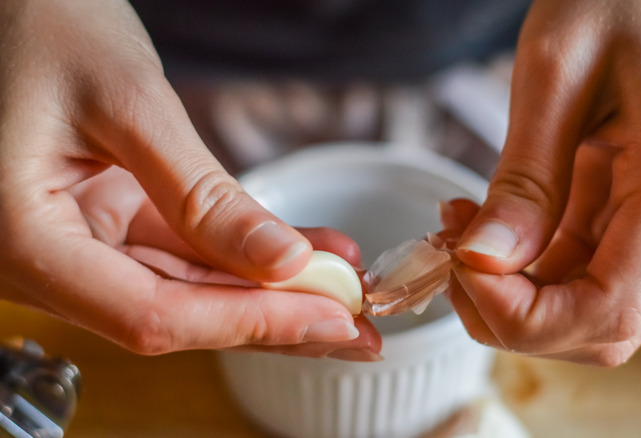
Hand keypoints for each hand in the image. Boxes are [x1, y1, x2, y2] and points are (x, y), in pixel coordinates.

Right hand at [0, 0, 378, 359]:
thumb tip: (284, 261)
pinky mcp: (105, 220)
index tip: (330, 316)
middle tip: (356, 323)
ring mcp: (77, 243)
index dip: (249, 322)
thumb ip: (201, 194)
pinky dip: (244, 251)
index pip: (150, 314)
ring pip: (187, 287)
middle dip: (273, 317)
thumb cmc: (40, 26)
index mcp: (23, 241)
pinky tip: (308, 250)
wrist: (12, 1)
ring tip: (345, 285)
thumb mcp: (128, 104)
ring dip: (269, 289)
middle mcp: (44, 260)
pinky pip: (182, 249)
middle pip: (175, 313)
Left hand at [449, 0, 640, 364]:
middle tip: (452, 258)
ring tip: (462, 235)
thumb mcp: (556, 73)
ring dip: (518, 293)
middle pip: (604, 327)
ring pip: (594, 307)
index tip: (462, 268)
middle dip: (513, 314)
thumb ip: (524, 179)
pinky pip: (592, 269)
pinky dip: (534, 267)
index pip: (609, 309)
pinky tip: (492, 228)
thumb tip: (484, 262)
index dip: (523, 315)